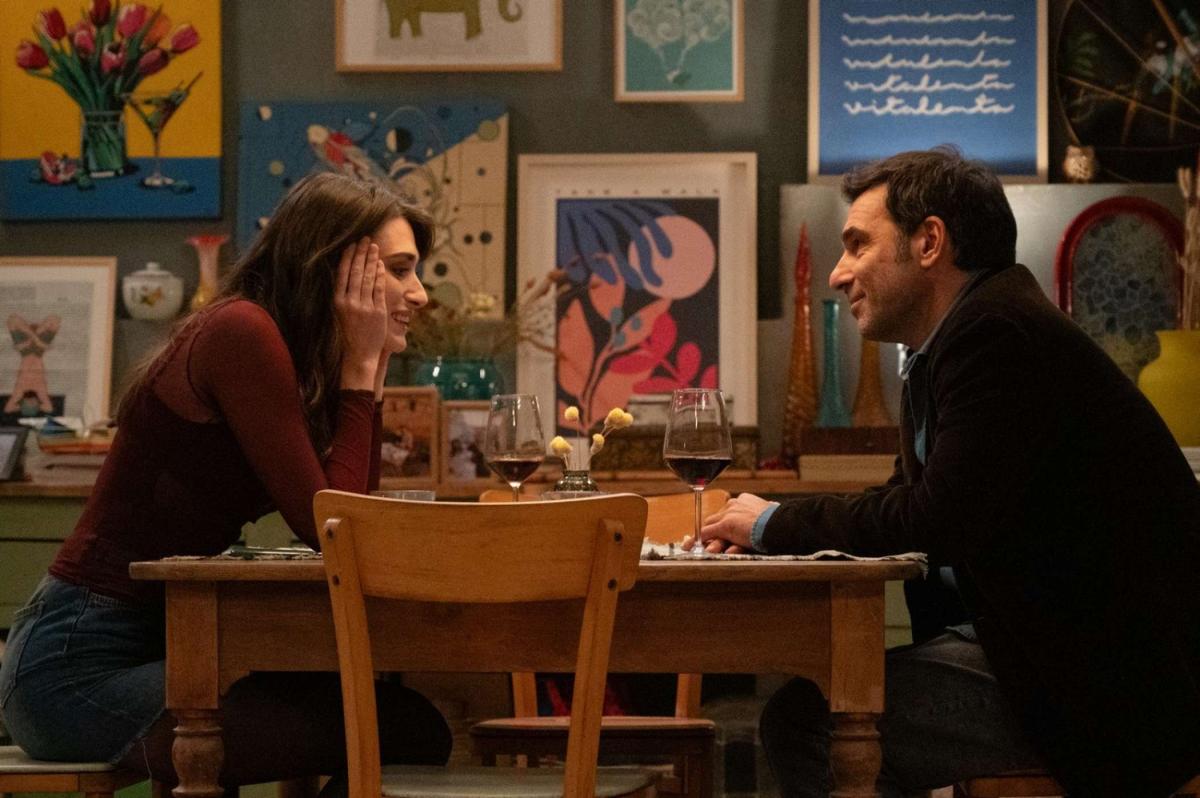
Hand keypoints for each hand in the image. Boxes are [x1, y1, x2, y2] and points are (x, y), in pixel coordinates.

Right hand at [334, 237, 386, 387]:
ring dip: (371, 260)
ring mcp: (363, 307)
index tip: (351, 244)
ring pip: (367, 277)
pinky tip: (380, 264)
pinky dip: (379, 275)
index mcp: (337, 302)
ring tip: (373, 246)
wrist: (358, 355)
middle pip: (355, 272)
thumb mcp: (340, 314)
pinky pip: (378, 289)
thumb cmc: (349, 334)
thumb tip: (345, 276)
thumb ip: (343, 296)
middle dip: (360, 253)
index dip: (347, 257)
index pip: (342, 274)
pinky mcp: (377, 312)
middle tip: (365, 238)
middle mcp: (349, 302)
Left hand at [688, 492, 774, 551]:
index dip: (721, 522)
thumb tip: (766, 519)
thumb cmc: (781, 524)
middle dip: (709, 530)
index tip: (717, 529)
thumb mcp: (769, 519)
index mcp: (746, 501)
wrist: (782, 525)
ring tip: (691, 545)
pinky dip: (698, 540)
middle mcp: (735, 504)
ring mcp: (729, 514)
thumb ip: (760, 520)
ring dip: (704, 538)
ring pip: (711, 526)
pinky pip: (707, 533)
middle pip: (716, 517)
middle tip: (699, 539)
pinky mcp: (726, 525)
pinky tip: (691, 547)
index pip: (728, 511)